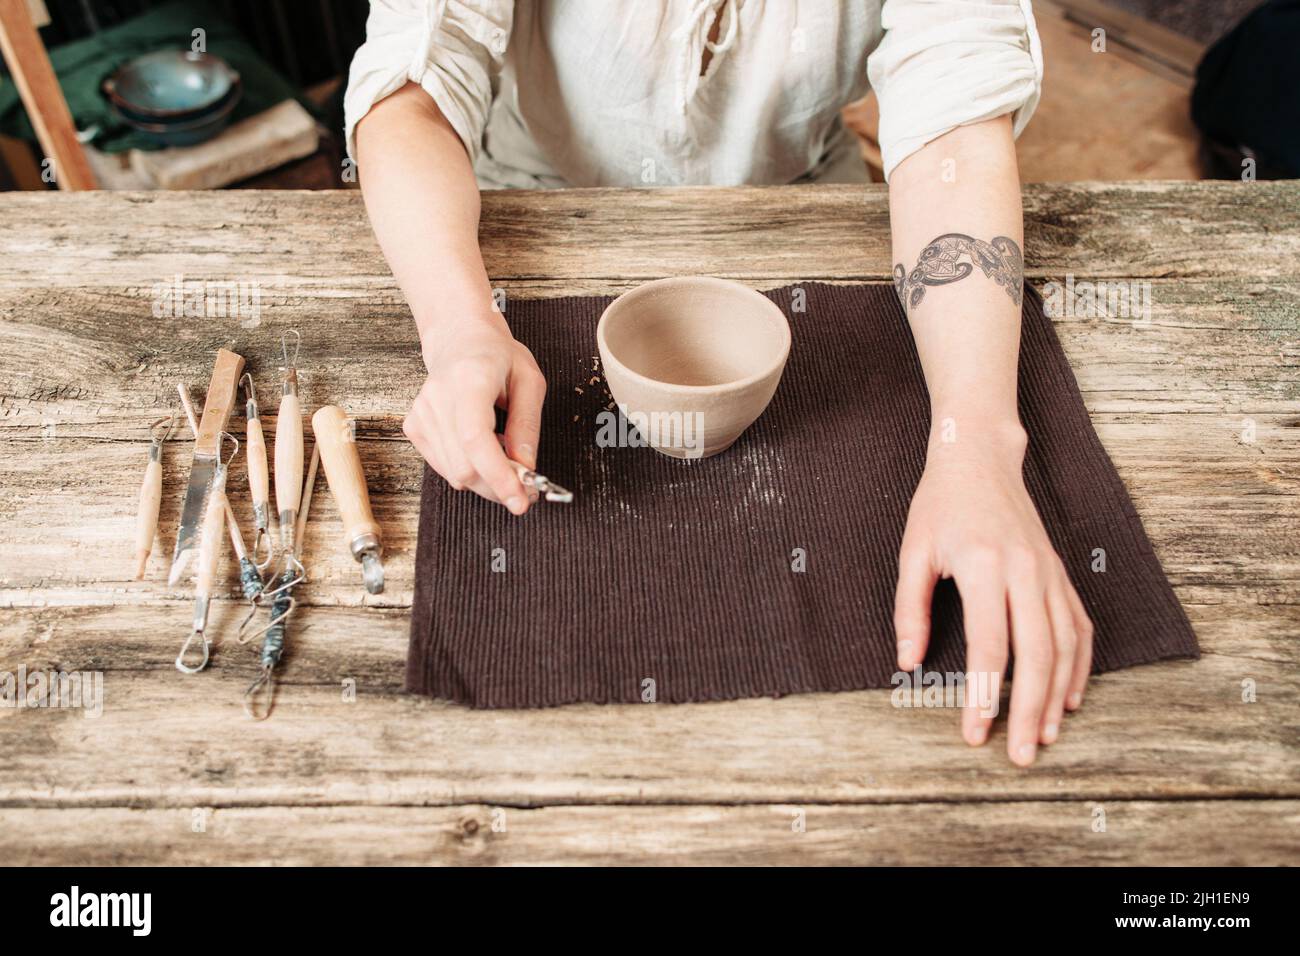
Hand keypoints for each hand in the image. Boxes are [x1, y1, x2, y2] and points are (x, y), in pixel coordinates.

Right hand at [403, 319, 546, 514]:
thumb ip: (527, 426)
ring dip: (487, 481)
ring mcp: (421, 414)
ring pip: (455, 474)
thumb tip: (526, 469)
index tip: (520, 500)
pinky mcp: (414, 427)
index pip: (476, 439)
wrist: (460, 339)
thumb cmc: (497, 356)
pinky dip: (469, 470)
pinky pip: (445, 468)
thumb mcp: (529, 382)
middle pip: (465, 466)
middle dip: (499, 486)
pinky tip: (483, 450)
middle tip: (527, 486)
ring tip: (507, 462)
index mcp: (469, 380)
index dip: (498, 476)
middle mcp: (437, 398)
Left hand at [893, 422, 1092, 765]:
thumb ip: (909, 610)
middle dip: (1030, 710)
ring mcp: (1050, 573)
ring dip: (1058, 695)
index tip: (976, 732)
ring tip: (1047, 736)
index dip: (985, 694)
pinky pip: (1078, 626)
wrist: (981, 459)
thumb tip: (908, 662)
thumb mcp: (912, 552)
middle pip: (1037, 654)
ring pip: (1064, 645)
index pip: (990, 645)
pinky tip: (1070, 696)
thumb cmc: (940, 506)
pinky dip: (1079, 664)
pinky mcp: (1061, 574)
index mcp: (983, 566)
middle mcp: (1025, 571)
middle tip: (1023, 754)